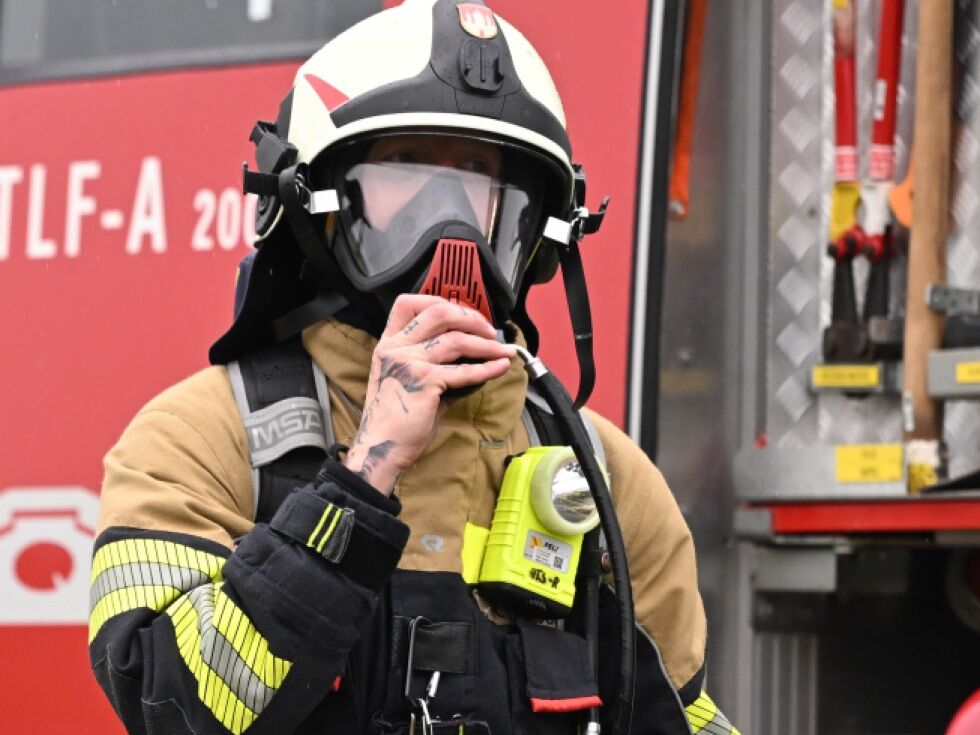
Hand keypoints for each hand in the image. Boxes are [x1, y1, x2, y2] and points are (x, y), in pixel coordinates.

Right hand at [343, 294, 515, 494]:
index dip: (438, 300)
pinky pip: (464, 370)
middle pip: (438, 312)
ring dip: (486, 345)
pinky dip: (488, 368)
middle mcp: (396, 347)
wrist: (381, 448)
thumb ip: (430, 366)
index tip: (461, 312)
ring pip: (456, 339)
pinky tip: (500, 368)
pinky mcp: (425, 381)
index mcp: (388, 344)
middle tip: (488, 330)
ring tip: (503, 351)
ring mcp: (409, 362)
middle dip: (470, 317)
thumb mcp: (404, 382)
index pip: (407, 304)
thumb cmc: (394, 420)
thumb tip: (467, 361)